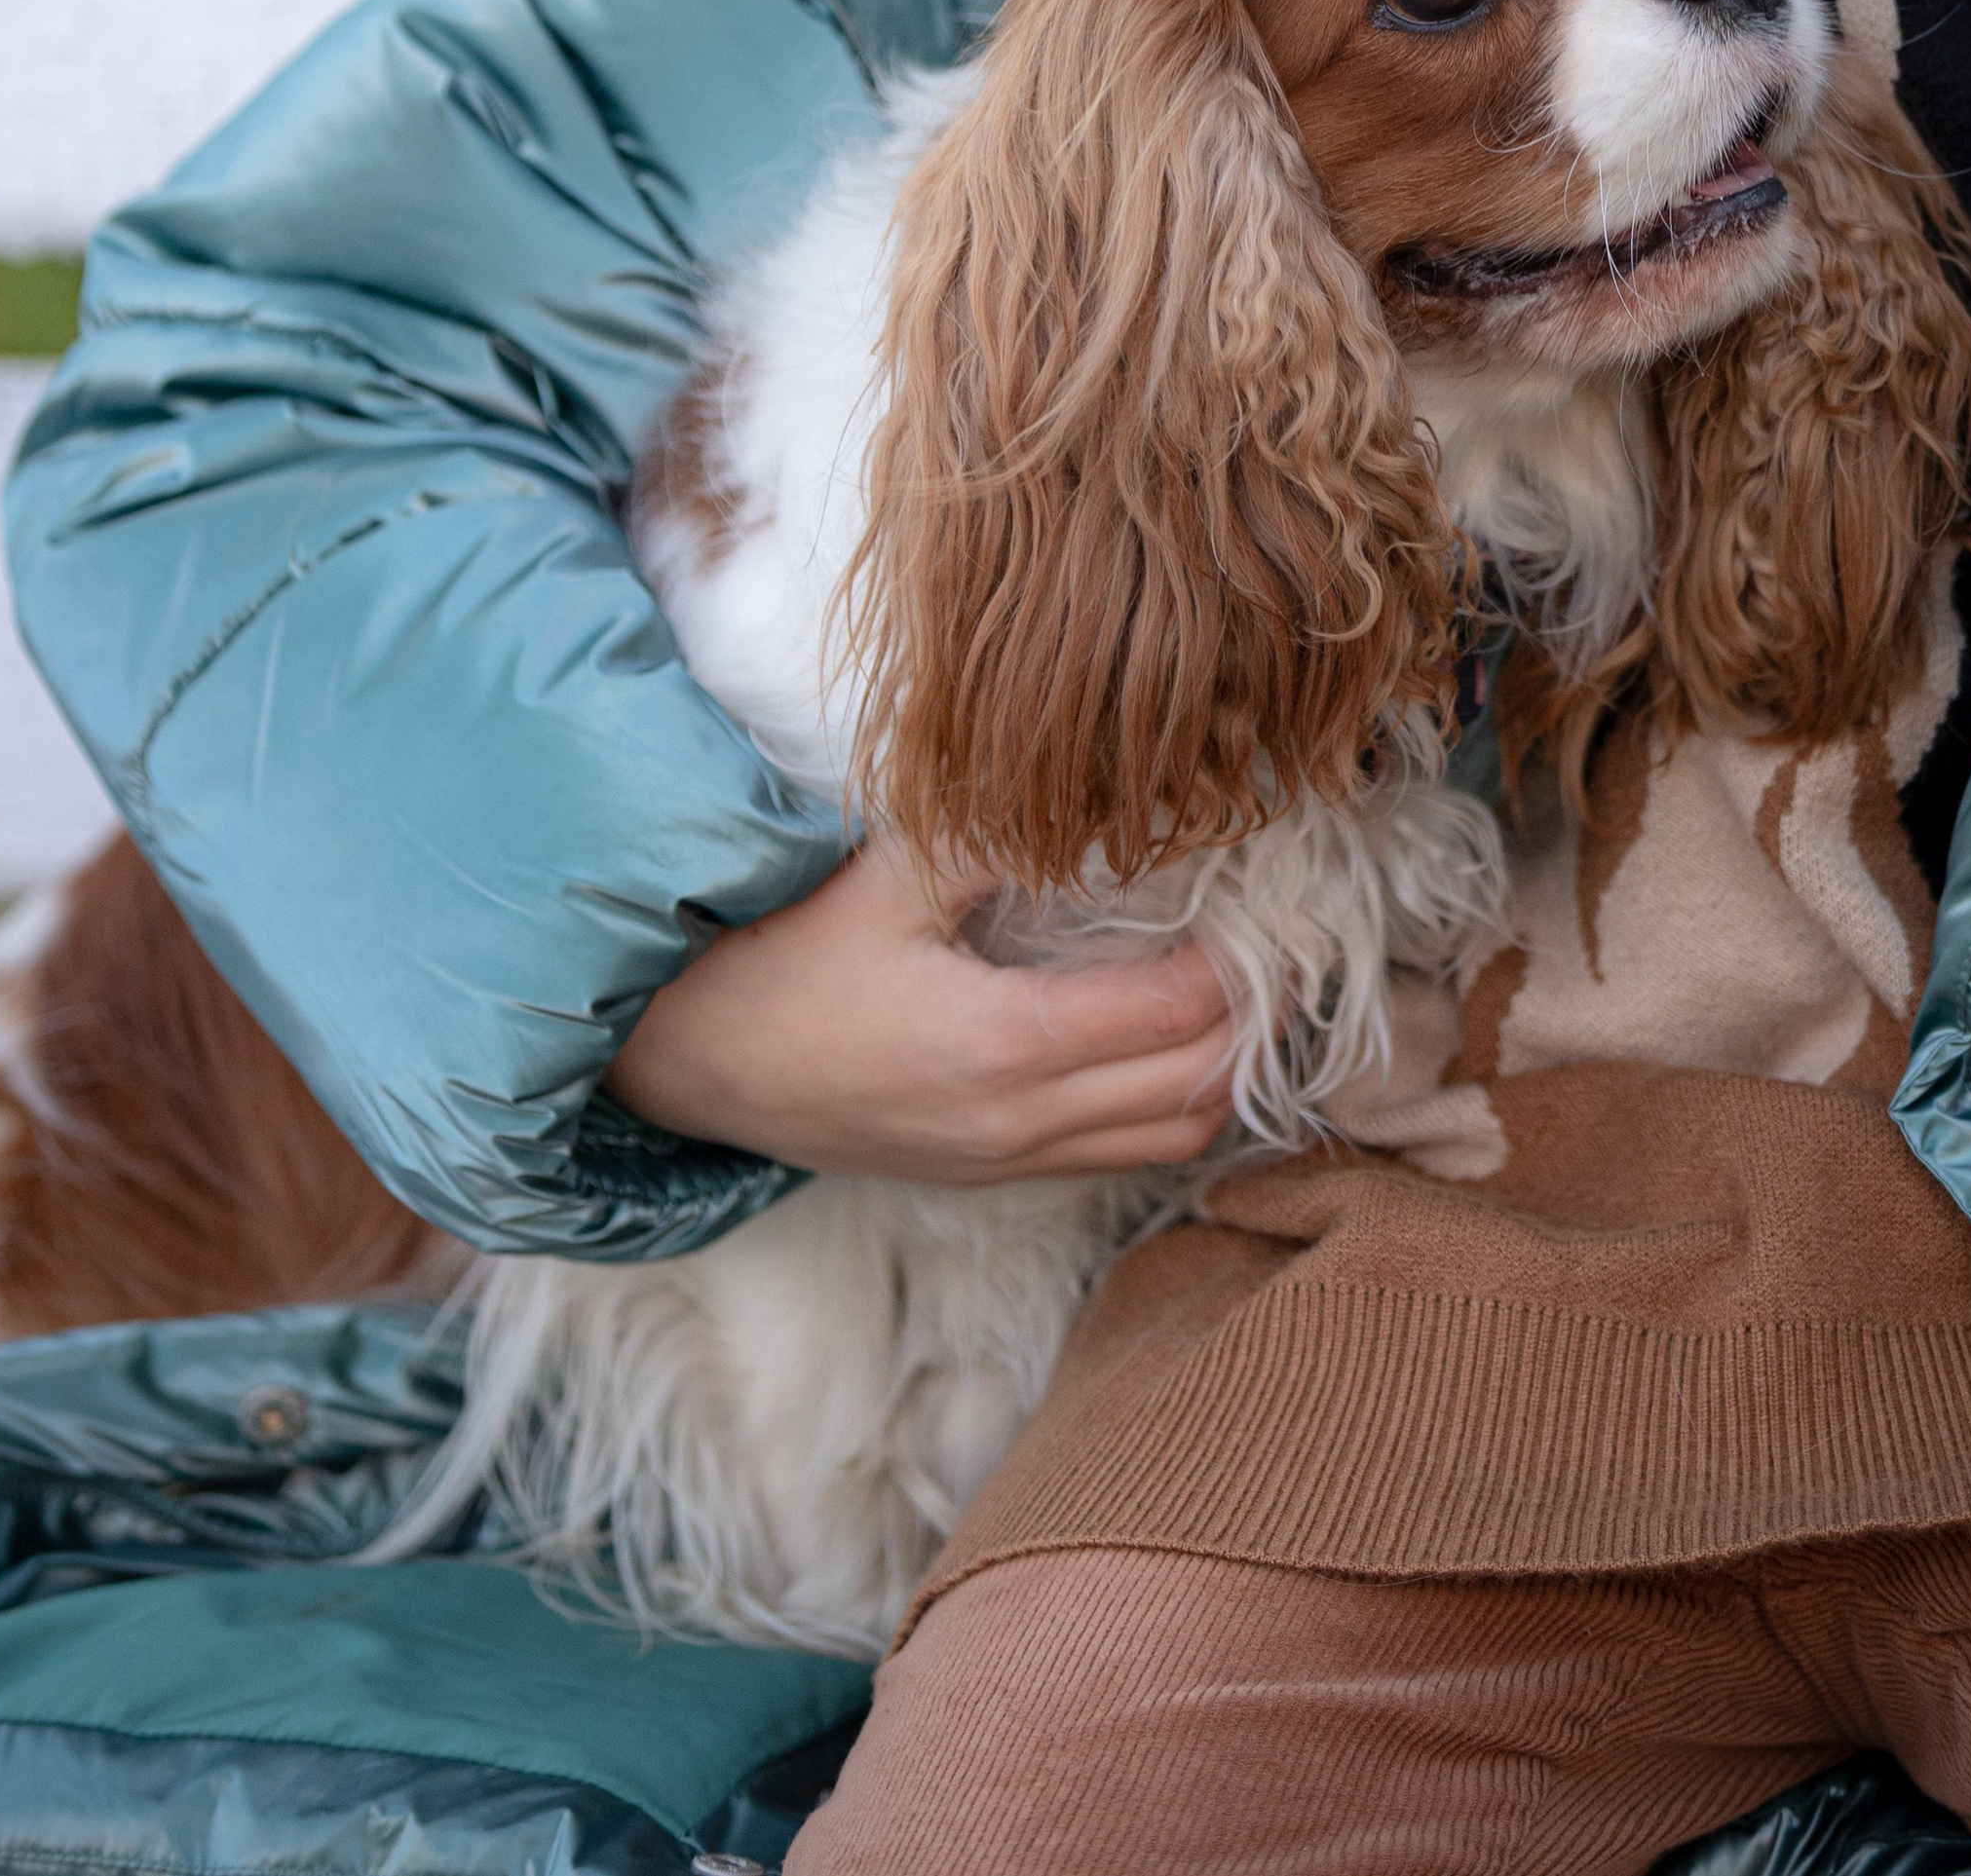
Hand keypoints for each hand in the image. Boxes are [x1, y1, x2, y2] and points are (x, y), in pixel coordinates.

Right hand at [604, 844, 1236, 1181]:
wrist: (679, 1061)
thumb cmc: (775, 957)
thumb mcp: (885, 874)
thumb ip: (995, 836)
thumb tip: (1099, 796)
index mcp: (1004, 1046)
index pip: (1181, 1014)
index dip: (1248, 963)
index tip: (1280, 902)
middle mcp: (1017, 1123)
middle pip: (1197, 1091)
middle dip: (1260, 1024)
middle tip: (1290, 947)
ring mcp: (999, 1160)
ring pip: (1166, 1139)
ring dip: (1224, 1076)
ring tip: (1249, 995)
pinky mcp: (979, 1173)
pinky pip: (1114, 1155)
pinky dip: (1168, 1107)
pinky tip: (1170, 1044)